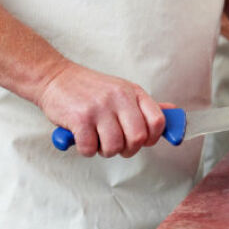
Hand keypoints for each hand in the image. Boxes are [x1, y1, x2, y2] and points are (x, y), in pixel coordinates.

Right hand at [36, 61, 165, 157]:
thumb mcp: (123, 90)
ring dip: (106, 151)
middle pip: (138, 138)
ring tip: (98, 140)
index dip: (153, 138)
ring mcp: (99, 108)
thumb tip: (174, 114)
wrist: (54, 77)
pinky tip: (83, 139)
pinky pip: (90, 147)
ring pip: (114, 146)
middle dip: (129, 149)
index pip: (158, 121)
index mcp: (133, 92)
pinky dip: (86, 150)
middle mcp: (119, 99)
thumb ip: (146, 106)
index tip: (144, 141)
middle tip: (118, 146)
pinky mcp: (80, 118)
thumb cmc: (90, 89)